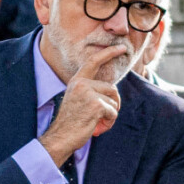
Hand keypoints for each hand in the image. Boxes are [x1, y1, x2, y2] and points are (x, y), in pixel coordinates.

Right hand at [39, 46, 123, 165]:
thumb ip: (91, 91)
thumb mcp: (78, 100)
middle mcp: (81, 84)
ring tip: (98, 122)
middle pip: (111, 88)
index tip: (121, 47)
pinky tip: (97, 126)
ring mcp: (88, 93)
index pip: (93, 61)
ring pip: (113, 100)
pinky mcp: (96, 105)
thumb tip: (111, 90)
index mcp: (76, 81)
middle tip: (104, 116)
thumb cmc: (71, 122)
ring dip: (110, 114)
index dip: (108, 53)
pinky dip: (109, 122)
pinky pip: (113, 112)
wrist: (61, 137)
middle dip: (113, 103)